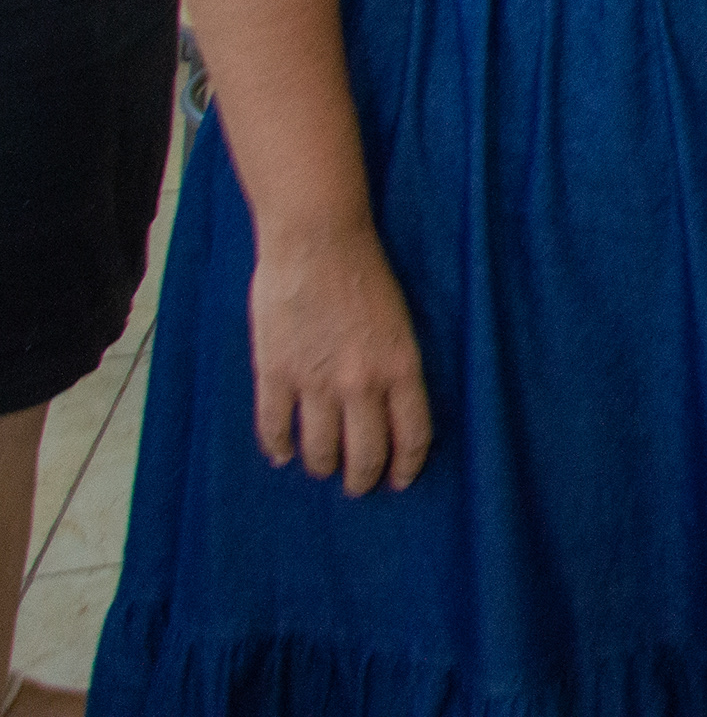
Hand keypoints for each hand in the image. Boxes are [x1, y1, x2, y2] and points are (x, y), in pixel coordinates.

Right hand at [249, 219, 432, 495]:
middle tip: (358, 485)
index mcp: (401, 367)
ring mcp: (316, 381)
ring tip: (323, 468)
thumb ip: (394, 367)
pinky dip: (278, 447)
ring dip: (322, 465)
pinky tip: (282, 454)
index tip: (400, 480)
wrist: (319, 241)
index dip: (405, 466)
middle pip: (365, 454)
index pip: (412, 436)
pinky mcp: (276, 373)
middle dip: (362, 478)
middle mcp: (362, 383)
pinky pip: (275, 428)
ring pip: (319, 450)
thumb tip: (389, 408)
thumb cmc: (366, 273)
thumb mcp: (400, 323)